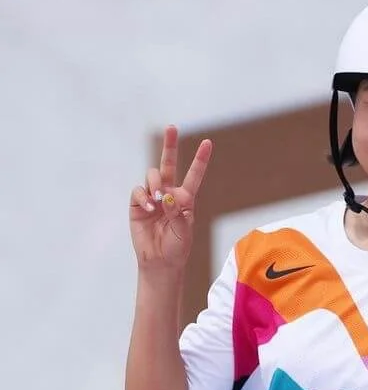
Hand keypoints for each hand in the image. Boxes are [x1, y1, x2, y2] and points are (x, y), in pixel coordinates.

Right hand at [129, 125, 212, 271]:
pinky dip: (143, 196)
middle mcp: (169, 194)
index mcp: (186, 199)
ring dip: (156, 183)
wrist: (160, 262)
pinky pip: (139, 191)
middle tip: (172, 127)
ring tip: (158, 198)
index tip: (208, 142)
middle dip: (169, 145)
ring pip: (153, 175)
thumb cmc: (177, 248)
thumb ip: (177, 212)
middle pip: (169, 164)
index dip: (200, 160)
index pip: (194, 175)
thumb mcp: (184, 231)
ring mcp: (153, 198)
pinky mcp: (138, 204)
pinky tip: (149, 207)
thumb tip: (166, 195)